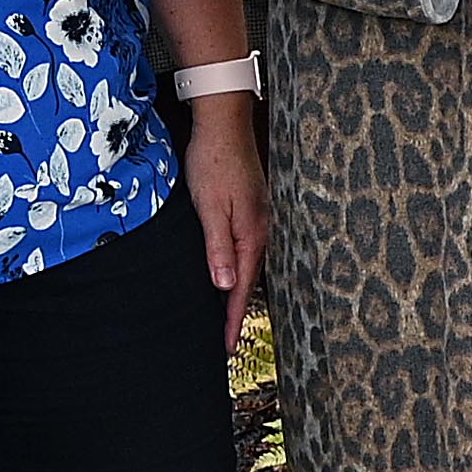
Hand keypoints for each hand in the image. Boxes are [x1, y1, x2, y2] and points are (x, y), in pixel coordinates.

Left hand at [176, 85, 267, 344]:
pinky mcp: (254, 211)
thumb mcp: (210, 207)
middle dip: (237, 314)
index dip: (230, 320)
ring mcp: (261, 220)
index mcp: (252, 234)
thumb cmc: (214, 163)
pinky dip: (242, 271)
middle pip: (251, 282)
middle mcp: (262, 231)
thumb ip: (219, 248)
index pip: (240, 289)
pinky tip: (234, 275)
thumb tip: (225, 286)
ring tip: (229, 318)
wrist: (224, 124)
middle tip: (226, 342)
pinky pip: (250, 251)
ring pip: (251, 267)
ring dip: (240, 294)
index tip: (224, 348)